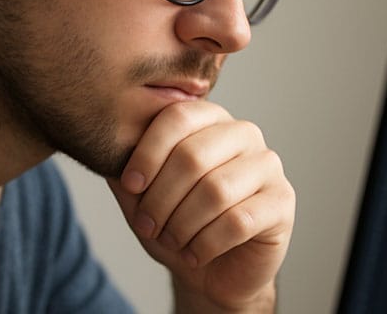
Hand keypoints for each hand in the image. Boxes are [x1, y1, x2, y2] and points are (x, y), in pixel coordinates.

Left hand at [107, 100, 294, 311]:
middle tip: (148, 225)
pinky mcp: (282, 202)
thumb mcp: (142, 195)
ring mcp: (268, 166)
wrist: (214, 270)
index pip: (177, 116)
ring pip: (216, 191)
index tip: (131, 185)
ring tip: (172, 240)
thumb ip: (125, 168)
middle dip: (161, 198)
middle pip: (193, 155)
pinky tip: (196, 254)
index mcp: (210, 120)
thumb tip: (105, 146)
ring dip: (182, 225)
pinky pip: (238, 221)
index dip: (148, 152)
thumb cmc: (179, 223)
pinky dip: (206, 244)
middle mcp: (244, 134)